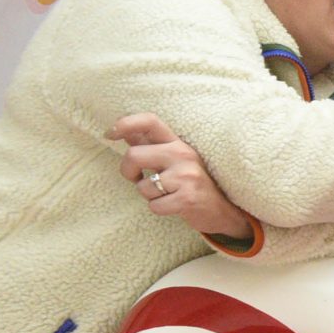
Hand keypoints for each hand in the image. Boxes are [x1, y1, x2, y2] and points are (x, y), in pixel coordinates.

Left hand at [112, 112, 256, 239]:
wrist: (224, 211)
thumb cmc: (192, 183)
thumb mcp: (175, 159)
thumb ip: (150, 145)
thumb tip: (124, 131)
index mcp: (178, 143)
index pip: (150, 121)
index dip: (125, 124)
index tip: (110, 134)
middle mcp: (183, 155)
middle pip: (134, 155)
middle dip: (127, 171)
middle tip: (135, 178)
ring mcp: (187, 176)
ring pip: (143, 186)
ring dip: (148, 195)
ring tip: (166, 194)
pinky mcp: (187, 198)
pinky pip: (154, 206)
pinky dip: (159, 209)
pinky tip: (173, 206)